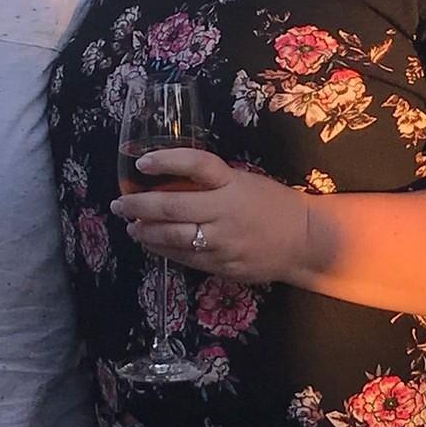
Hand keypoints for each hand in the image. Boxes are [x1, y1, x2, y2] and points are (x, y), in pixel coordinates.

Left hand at [112, 148, 312, 286]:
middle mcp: (226, 211)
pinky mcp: (222, 265)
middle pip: (173, 206)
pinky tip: (152, 244)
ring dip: (146, 232)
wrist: (305, 241)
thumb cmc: (272, 205)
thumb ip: (212, 184)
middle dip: (140, 206)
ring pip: (173, 237)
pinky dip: (164, 250)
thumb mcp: (245, 183)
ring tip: (132, 227)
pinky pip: (185, 258)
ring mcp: (223, 242)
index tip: (142, 162)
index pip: (197, 165)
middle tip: (120, 204)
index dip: (167, 161)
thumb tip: (168, 181)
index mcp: (233, 184)